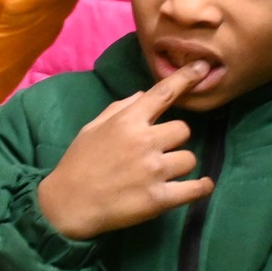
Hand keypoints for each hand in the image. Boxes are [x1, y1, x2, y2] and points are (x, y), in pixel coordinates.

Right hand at [38, 61, 210, 239]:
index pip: (162, 94)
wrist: (68, 204)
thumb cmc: (78, 163)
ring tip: (160, 174)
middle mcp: (144, 142)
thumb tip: (144, 95)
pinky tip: (200, 186)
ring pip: (189, 159)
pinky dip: (201, 187)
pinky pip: (197, 188)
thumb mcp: (91, 128)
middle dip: (173, 139)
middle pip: (184, 129)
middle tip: (156, 150)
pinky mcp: (160, 198)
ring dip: (178, 165)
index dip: (186, 78)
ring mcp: (154, 171)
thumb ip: (119, 109)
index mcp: (126, 122)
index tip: (203, 66)